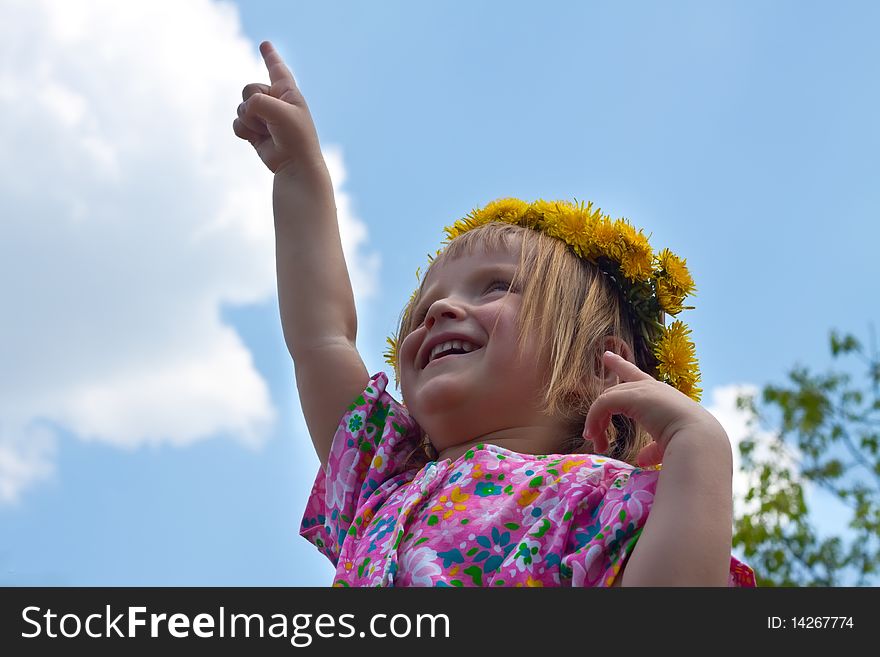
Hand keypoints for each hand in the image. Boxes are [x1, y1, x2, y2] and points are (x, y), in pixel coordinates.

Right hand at [233, 41, 327, 178]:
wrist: (295, 165)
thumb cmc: (295, 136)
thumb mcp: (280, 111)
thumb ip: (259, 101)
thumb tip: (245, 109)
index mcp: (288, 92)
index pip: (277, 69)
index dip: (271, 56)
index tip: (265, 45)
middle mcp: (275, 102)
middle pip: (249, 88)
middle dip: (254, 103)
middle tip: (271, 120)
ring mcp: (263, 117)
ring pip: (241, 107)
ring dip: (251, 121)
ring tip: (268, 133)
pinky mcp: (254, 132)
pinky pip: (237, 123)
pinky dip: (244, 131)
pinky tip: (258, 140)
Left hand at [582, 351, 727, 466]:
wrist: (700, 441)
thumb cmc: (689, 446)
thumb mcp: (667, 445)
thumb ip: (653, 449)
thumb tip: (642, 460)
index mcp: (662, 396)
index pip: (636, 376)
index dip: (620, 366)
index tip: (606, 355)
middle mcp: (652, 388)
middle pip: (615, 389)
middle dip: (599, 410)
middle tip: (590, 434)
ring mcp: (642, 389)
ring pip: (607, 399)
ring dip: (597, 422)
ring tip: (595, 443)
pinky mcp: (632, 395)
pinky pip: (603, 403)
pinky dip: (595, 419)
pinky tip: (593, 436)